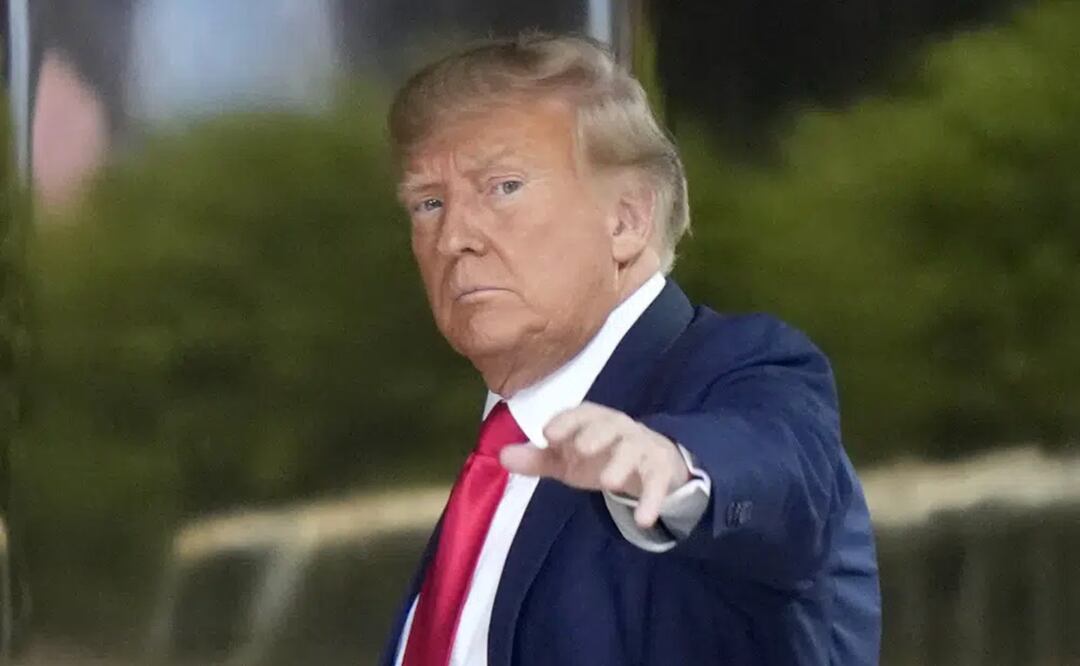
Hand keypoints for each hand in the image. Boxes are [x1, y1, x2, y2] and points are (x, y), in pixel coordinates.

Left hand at [499, 402, 689, 527]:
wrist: (653, 462)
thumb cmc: (602, 455)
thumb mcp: (568, 459)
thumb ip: (538, 458)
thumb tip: (501, 455)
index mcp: (594, 421)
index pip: (581, 414)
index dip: (566, 421)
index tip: (548, 434)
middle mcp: (620, 429)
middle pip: (610, 425)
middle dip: (595, 434)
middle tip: (580, 449)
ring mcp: (643, 448)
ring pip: (635, 449)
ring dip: (622, 463)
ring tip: (608, 483)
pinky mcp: (661, 470)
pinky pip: (657, 483)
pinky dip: (652, 499)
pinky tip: (643, 519)